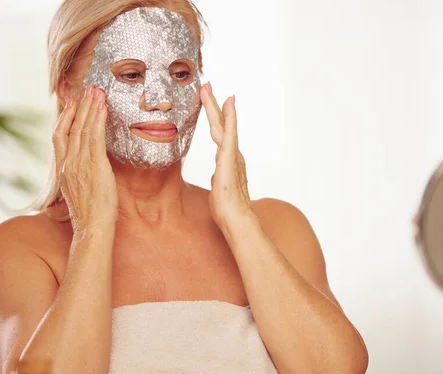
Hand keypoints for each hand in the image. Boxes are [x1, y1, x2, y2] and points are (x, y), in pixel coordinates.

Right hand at [52, 85, 117, 233]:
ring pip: (83, 129)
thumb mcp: (79, 190)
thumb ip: (80, 173)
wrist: (92, 227)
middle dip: (80, 106)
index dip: (65, 116)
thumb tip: (89, 165)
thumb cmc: (90, 213)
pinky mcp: (95, 166)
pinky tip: (103, 108)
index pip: (59, 136)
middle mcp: (68, 163)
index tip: (71, 101)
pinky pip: (96, 138)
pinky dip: (99, 121)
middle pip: (71, 127)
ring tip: (97, 92)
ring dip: (91, 108)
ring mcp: (79, 164)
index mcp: (62, 168)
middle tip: (87, 88)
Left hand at [200, 82, 252, 231]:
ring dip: (216, 106)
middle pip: (220, 125)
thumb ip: (218, 180)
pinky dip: (229, 117)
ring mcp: (231, 155)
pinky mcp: (229, 158)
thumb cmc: (227, 210)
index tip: (209, 101)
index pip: (218, 134)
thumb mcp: (218, 190)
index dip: (215, 117)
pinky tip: (228, 103)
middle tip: (206, 85)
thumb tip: (216, 178)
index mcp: (227, 161)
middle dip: (213, 104)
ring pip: (222, 125)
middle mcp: (231, 154)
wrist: (236, 220)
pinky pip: (229, 133)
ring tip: (208, 88)